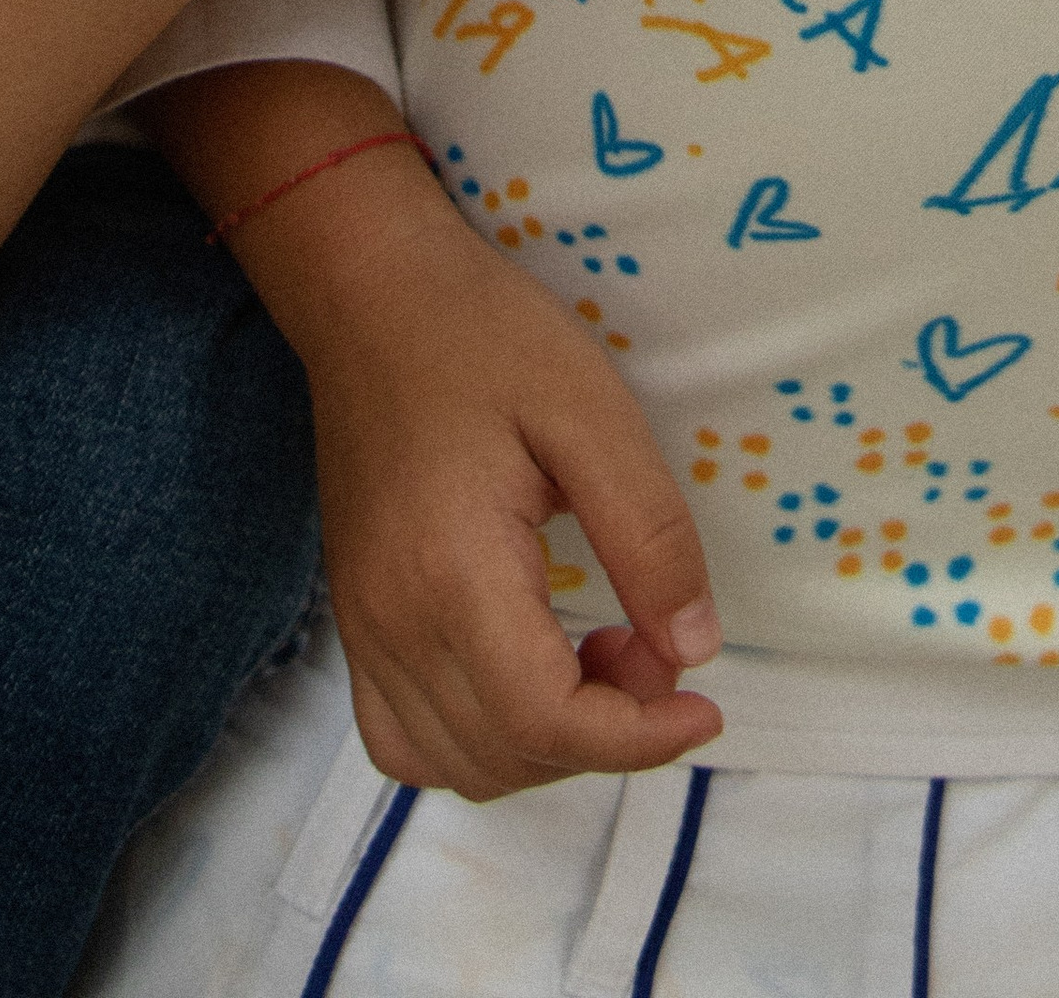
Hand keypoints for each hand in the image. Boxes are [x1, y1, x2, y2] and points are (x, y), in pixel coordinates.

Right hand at [307, 207, 723, 801]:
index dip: (639, 737)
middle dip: (606, 731)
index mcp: (452, 570)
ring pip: (454, 764)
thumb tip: (694, 648)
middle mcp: (392, 620)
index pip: (545, 721)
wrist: (372, 294)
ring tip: (601, 652)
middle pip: (507, 755)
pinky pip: (403, 738)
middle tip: (657, 642)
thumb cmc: (484, 335)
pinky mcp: (354, 618)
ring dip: (546, 744)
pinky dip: (476, 742)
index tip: (704, 701)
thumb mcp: (592, 410)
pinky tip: (528, 676)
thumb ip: (648, 535)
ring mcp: (362, 626)